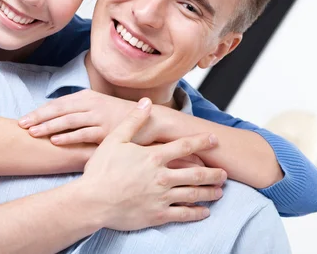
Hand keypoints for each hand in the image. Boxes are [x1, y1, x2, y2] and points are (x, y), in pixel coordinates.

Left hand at [19, 89, 159, 145]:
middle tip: (21, 125)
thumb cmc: (119, 116)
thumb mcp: (98, 107)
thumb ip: (79, 110)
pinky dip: (68, 137)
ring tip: (33, 133)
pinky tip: (55, 141)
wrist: (148, 120)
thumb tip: (56, 117)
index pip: (57, 103)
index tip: (23, 119)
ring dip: (49, 127)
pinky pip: (83, 133)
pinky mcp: (107, 130)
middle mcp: (91, 104)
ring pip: (68, 121)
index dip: (39, 111)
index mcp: (87, 96)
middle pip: (59, 110)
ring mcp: (99, 116)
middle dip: (38, 117)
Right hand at [76, 98, 226, 230]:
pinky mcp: (157, 215)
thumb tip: (146, 102)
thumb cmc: (101, 170)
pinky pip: (183, 214)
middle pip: (196, 173)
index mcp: (154, 157)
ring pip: (193, 194)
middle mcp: (162, 177)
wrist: (92, 201)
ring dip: (209, 192)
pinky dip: (197, 213)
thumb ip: (133, 121)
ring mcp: (162, 197)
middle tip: (224, 172)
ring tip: (219, 191)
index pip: (185, 146)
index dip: (201, 142)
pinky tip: (204, 211)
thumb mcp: (115, 140)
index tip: (214, 140)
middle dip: (213, 173)